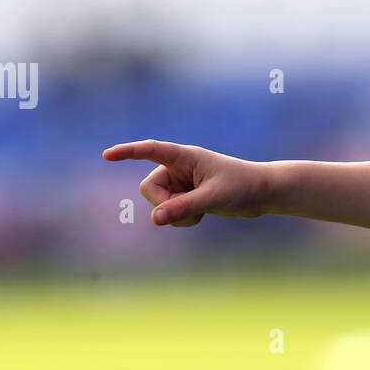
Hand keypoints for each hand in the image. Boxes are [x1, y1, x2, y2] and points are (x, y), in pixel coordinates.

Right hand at [102, 139, 269, 226]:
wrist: (262, 194)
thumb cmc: (242, 187)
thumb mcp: (212, 198)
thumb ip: (183, 208)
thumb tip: (155, 219)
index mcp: (184, 156)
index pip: (150, 150)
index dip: (127, 152)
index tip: (107, 155)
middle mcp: (178, 167)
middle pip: (149, 188)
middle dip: (164, 204)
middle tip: (190, 210)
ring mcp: (181, 182)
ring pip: (158, 204)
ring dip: (176, 215)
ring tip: (202, 211)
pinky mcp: (185, 197)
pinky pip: (169, 212)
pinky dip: (182, 219)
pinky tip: (202, 214)